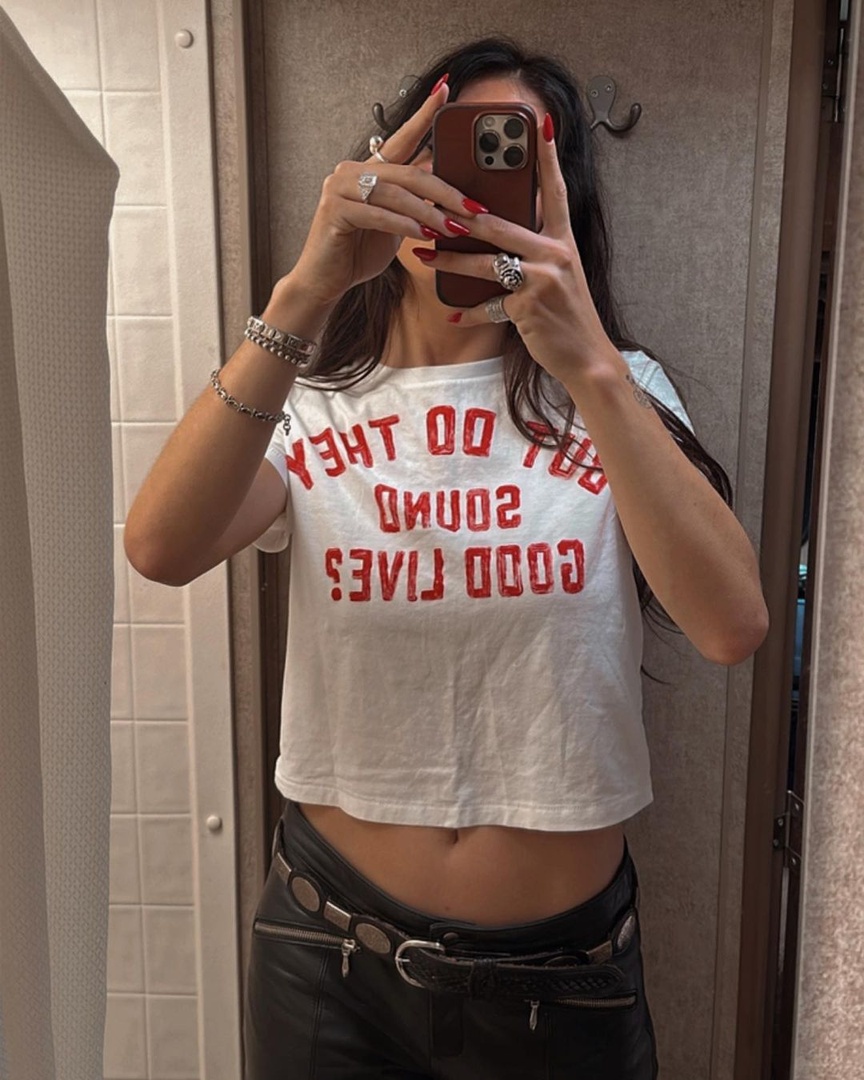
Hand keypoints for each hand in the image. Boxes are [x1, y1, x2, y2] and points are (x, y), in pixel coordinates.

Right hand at [284, 78, 485, 307]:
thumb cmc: (359, 252)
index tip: (445, 89)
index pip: (401, 137)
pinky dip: (404, 226)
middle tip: (472, 208)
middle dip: (445, 192)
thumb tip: (446, 186)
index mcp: (368, 168)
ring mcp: (339, 188)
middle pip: (408, 173)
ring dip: (428, 213)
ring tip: (452, 229)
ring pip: (395, 194)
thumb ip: (413, 202)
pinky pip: (377, 214)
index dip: (424, 114)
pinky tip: (423, 236)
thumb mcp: (395, 223)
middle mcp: (351, 170)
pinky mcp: (333, 210)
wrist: (325, 280)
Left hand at [421, 114, 619, 385]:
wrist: (587, 358)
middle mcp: (555, 254)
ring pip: (486, 262)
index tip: (539, 123)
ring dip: (451, 259)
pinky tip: (452, 313)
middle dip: (460, 216)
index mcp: (563, 241)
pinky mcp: (529, 308)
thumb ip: (536, 251)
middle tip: (430, 204)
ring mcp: (542, 280)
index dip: (547, 157)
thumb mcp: (560, 276)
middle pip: (499, 225)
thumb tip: (502, 230)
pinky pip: (489, 305)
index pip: (555, 191)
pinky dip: (469, 311)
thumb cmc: (568, 316)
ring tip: (424, 254)